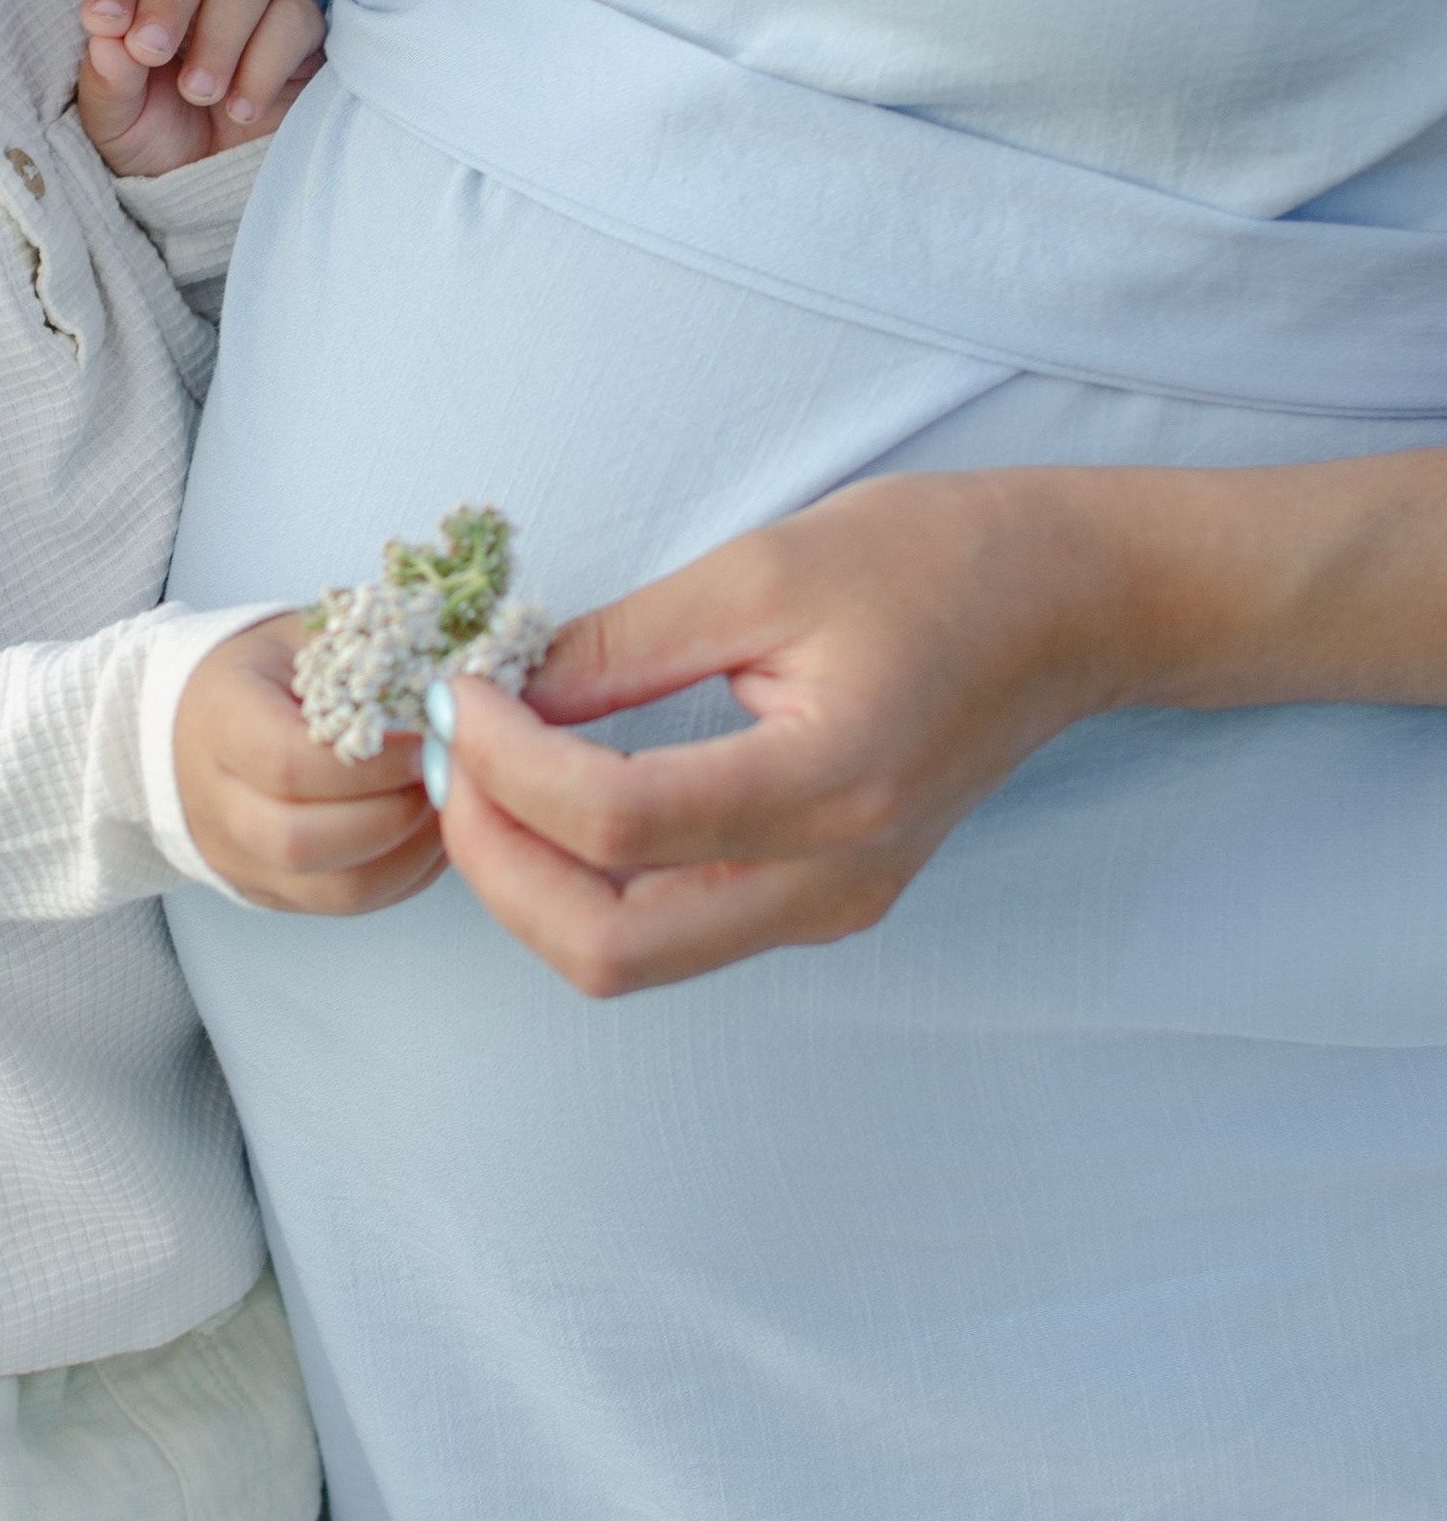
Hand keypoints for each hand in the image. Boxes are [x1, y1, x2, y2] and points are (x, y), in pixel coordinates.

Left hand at [77, 0, 324, 178]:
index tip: (104, 24)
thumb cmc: (159, 141)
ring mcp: (259, 4)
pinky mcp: (304, 34)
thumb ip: (107, 83)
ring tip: (199, 93)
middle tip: (152, 52)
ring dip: (219, 31)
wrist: (214, 188)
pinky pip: (297, 17)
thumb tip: (106, 41)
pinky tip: (242, 108)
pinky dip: (267, 61)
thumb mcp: (117, 125)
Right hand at [174, 616, 441, 912]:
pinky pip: (347, 904)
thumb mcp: (306, 637)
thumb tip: (464, 673)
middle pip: (301, 841)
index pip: (288, 764)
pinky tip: (429, 834)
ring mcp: (237, 858)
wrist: (193, 723)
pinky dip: (403, 876)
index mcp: (219, 719)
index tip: (428, 740)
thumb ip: (371, 651)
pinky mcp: (268, 891)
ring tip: (447, 807)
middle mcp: (214, 801)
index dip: (371, 764)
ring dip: (408, 854)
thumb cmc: (264, 673)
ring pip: (331, 889)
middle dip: (393, 815)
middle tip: (445, 779)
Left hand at [426, 470, 1143, 996]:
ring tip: (484, 773)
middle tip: (447, 761)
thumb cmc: (938, 561)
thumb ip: (621, 643)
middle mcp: (833, 878)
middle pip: (606, 950)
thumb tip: (495, 693)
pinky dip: (586, 881)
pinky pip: (671, 930)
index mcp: (832, 785)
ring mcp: (830, 906)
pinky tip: (555, 794)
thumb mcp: (764, 567)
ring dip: (530, 882)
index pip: (613, 824)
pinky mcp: (820, 903)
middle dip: (495, 861)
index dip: (501, 766)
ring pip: (629, 959)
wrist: (1072, 605)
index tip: (455, 693)